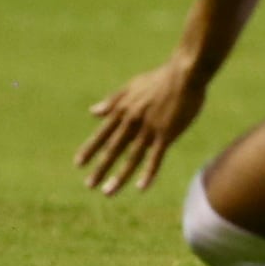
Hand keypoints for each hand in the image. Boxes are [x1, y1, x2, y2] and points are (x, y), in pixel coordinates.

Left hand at [78, 60, 204, 195]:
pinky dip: (148, 173)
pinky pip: (156, 157)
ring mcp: (149, 129)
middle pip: (114, 149)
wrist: (185, 73)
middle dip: (100, 168)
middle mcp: (132, 121)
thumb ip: (112, 101)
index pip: (102, 134)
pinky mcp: (167, 134)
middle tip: (89, 185)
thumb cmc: (160, 78)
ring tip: (108, 192)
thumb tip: (93, 112)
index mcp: (123, 110)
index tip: (79, 164)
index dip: (90, 149)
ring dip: (119, 176)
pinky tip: (141, 187)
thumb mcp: (131, 87)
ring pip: (131, 157)